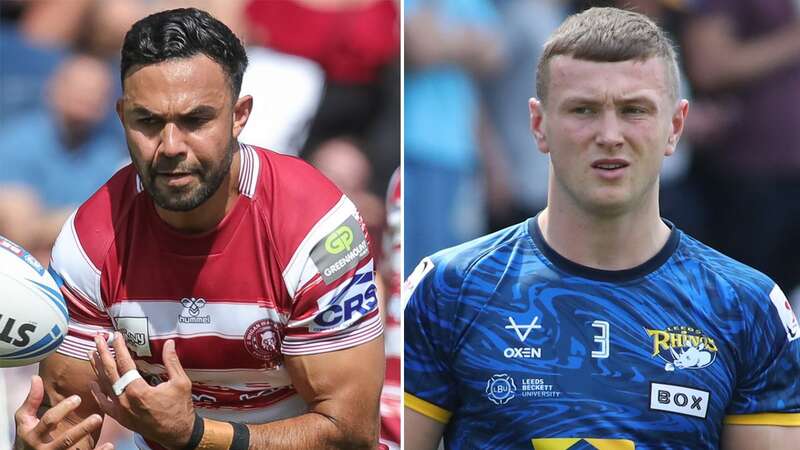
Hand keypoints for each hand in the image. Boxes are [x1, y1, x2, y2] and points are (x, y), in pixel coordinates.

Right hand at [14, 375, 109, 449]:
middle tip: (98, 417)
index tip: (78, 398)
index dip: (63, 409)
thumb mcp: (24, 420)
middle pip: (65, 440)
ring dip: (91, 442)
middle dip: (81, 430)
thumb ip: (32, 401)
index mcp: (34, 435)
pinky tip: (110, 445)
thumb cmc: (28, 436)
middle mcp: (45, 449)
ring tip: (105, 431)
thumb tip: (36, 378)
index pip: (49, 421)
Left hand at [88, 333, 194, 449]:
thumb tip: (169, 343)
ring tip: (91, 353)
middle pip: (109, 372)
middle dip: (103, 353)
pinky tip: (92, 382)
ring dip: (97, 368)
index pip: (124, 363)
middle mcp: (124, 400)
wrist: (177, 434)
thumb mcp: (181, 382)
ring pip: (104, 385)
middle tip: (98, 339)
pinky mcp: (121, 418)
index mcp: (138, 390)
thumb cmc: (180, 408)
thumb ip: (172, 362)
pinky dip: (97, 392)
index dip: (119, 347)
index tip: (116, 335)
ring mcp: (120, 410)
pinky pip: (104, 403)